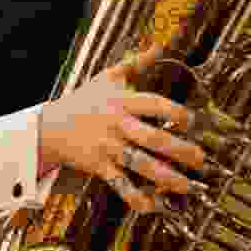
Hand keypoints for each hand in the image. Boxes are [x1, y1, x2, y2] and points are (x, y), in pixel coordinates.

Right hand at [38, 42, 204, 213]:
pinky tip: (153, 206)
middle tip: (200, 159)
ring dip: (165, 177)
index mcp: (122, 102)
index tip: (192, 120)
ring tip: (187, 185)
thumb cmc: (84, 100)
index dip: (173, 111)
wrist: (50, 126)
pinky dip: (136, 197)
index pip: (152, 104)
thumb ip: (136, 62)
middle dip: (178, 149)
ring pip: (140, 164)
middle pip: (151, 137)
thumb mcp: (108, 77)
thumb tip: (159, 44)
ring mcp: (109, 148)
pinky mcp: (100, 167)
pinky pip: (120, 184)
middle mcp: (117, 125)